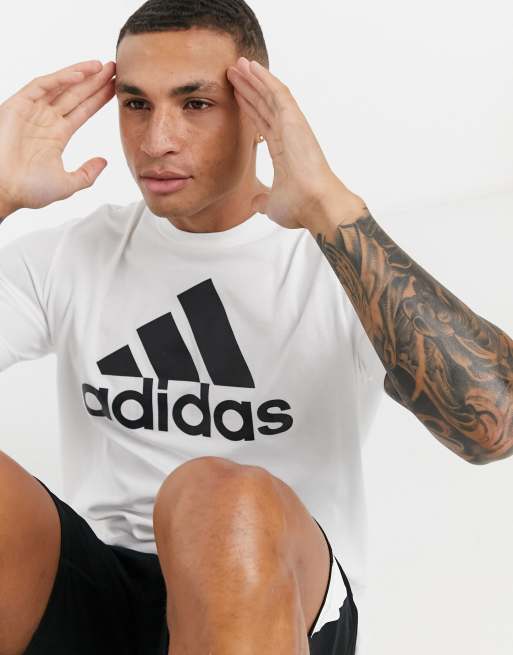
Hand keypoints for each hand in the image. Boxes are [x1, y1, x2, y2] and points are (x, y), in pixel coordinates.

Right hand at [0, 59, 115, 213]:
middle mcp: (44, 120)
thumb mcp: (66, 184)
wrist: (3, 190)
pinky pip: (41, 86)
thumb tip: (104, 161)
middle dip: (94, 82)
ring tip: (101, 66)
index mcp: (56, 135)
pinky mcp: (17, 105)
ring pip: (60, 86)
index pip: (82, 111)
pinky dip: (60, 78)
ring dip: (81, 74)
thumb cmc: (28, 190)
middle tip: (114, 68)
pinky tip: (80, 74)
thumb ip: (87, 174)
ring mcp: (31, 111)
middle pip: (75, 95)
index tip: (116, 88)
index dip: (99, 99)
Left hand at [226, 57, 350, 229]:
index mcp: (284, 151)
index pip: (263, 122)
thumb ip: (263, 200)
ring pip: (270, 95)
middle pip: (265, 105)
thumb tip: (256, 203)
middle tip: (233, 72)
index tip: (237, 95)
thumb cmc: (302, 207)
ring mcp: (293, 126)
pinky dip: (266, 79)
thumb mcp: (274, 205)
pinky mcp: (295, 121)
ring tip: (239, 64)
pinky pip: (279, 94)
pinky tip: (252, 67)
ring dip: (255, 79)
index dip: (249, 107)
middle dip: (249, 88)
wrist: (317, 205)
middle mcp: (289, 135)